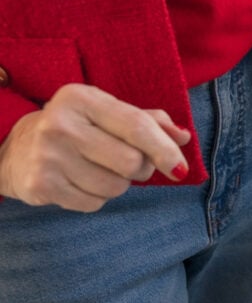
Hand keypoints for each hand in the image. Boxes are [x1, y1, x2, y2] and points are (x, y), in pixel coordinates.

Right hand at [0, 84, 191, 211]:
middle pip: (131, 162)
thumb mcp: (108, 113)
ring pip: (116, 187)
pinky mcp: (41, 185)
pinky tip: (79, 181)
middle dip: (140, 168)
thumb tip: (184, 137)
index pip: (136, 126)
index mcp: (81, 99)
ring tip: (97, 169)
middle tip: (127, 163)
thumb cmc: (77, 128)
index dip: (165, 150)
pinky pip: (95, 203)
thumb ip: (149, 121)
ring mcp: (47, 156)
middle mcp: (60, 124)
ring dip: (118, 184)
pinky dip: (96, 198)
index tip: (180, 169)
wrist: (15, 148)